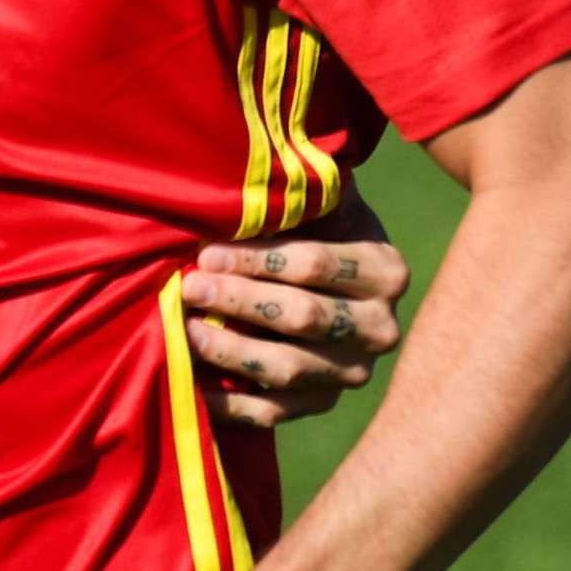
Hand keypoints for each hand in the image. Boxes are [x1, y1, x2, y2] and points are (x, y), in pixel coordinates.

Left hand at [180, 205, 409, 427]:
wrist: (342, 295)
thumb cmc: (323, 234)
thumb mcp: (329, 206)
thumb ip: (311, 187)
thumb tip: (281, 157)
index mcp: (385, 272)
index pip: (315, 266)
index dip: (257, 260)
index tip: (207, 252)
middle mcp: (380, 328)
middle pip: (302, 317)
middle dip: (239, 301)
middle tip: (190, 287)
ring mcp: (352, 373)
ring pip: (287, 368)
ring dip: (229, 351)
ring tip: (185, 332)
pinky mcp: (322, 405)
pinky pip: (272, 413)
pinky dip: (227, 406)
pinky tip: (189, 386)